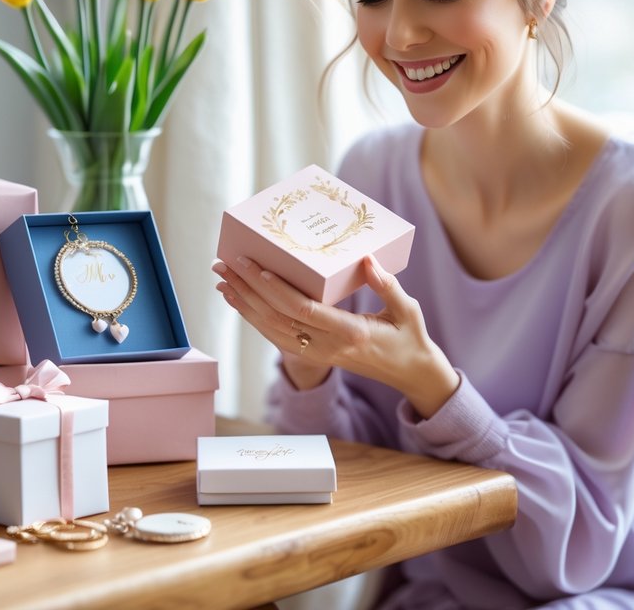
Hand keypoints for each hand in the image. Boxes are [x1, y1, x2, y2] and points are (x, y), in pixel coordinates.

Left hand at [211, 254, 459, 417]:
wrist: (410, 375)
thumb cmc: (410, 338)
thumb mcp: (408, 310)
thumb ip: (387, 285)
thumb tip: (368, 259)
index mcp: (351, 332)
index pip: (303, 310)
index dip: (276, 290)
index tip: (256, 268)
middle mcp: (328, 346)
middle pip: (277, 317)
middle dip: (247, 290)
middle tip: (224, 265)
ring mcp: (318, 353)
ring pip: (271, 329)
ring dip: (244, 304)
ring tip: (223, 280)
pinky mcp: (314, 355)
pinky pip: (277, 337)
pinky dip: (254, 319)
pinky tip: (240, 301)